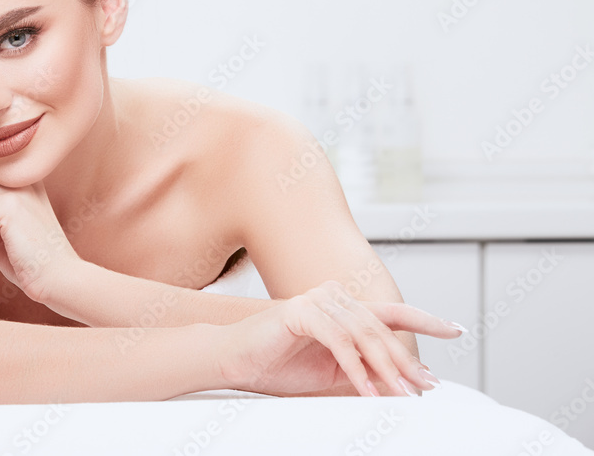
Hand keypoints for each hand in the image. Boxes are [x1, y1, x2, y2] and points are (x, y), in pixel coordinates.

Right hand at [218, 280, 460, 396]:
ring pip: (365, 336)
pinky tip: (368, 391)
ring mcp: (317, 301)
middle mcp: (333, 296)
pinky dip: (356, 369)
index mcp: (342, 307)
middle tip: (424, 389)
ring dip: (386, 370)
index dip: (426, 320)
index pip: (391, 312)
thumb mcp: (331, 373)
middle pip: (382, 330)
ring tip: (401, 396)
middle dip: (406, 363)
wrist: (235, 361)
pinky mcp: (301, 312)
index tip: (456, 330)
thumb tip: (403, 387)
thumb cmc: (277, 365)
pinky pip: (339, 343)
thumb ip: (364, 373)